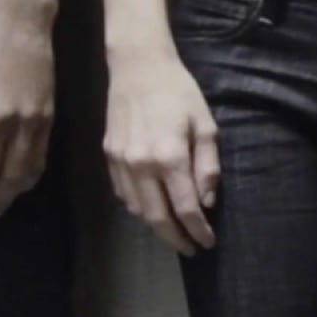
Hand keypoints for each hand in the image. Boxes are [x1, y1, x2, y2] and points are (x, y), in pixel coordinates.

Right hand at [102, 49, 218, 254]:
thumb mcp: (205, 127)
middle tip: (191, 249)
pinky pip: (123, 194)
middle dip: (176, 238)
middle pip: (158, 217)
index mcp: (170, 157)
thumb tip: (206, 202)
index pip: (186, 208)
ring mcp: (120, 162)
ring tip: (174, 232)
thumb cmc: (179, 93)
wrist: (138, 67)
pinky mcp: (108, 156)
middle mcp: (141, 165)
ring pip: (137, 209)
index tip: (208, 242)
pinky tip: (152, 209)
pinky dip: (138, 208)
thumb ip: (208, 167)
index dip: (198, 231)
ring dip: (156, 226)